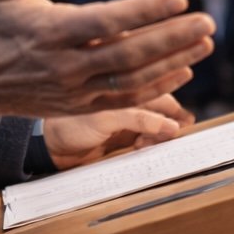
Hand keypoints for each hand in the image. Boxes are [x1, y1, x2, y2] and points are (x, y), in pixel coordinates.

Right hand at [0, 0, 215, 118]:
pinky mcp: (80, 107)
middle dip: (172, 38)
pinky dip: (157, 87)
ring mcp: (75, 90)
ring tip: (204, 43)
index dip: (145, 11)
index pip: (106, 21)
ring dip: (173, 62)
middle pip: (129, 55)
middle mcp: (67, 65)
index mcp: (51, 31)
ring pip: (133, 81)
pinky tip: (182, 70)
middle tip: (207, 21)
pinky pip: (125, 100)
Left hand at [43, 94, 195, 170]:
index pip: (160, 86)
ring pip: (159, 125)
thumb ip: (139, 118)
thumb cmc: (70, 126)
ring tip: (147, 143)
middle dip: (169, 123)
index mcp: (124, 82)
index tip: (183, 121)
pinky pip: (149, 140)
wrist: (50, 151)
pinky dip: (151, 145)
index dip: (174, 103)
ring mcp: (128, 117)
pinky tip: (142, 147)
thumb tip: (173, 126)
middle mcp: (129, 96)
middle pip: (164, 107)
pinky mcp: (126, 137)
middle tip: (167, 137)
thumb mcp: (105, 119)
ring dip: (159, 135)